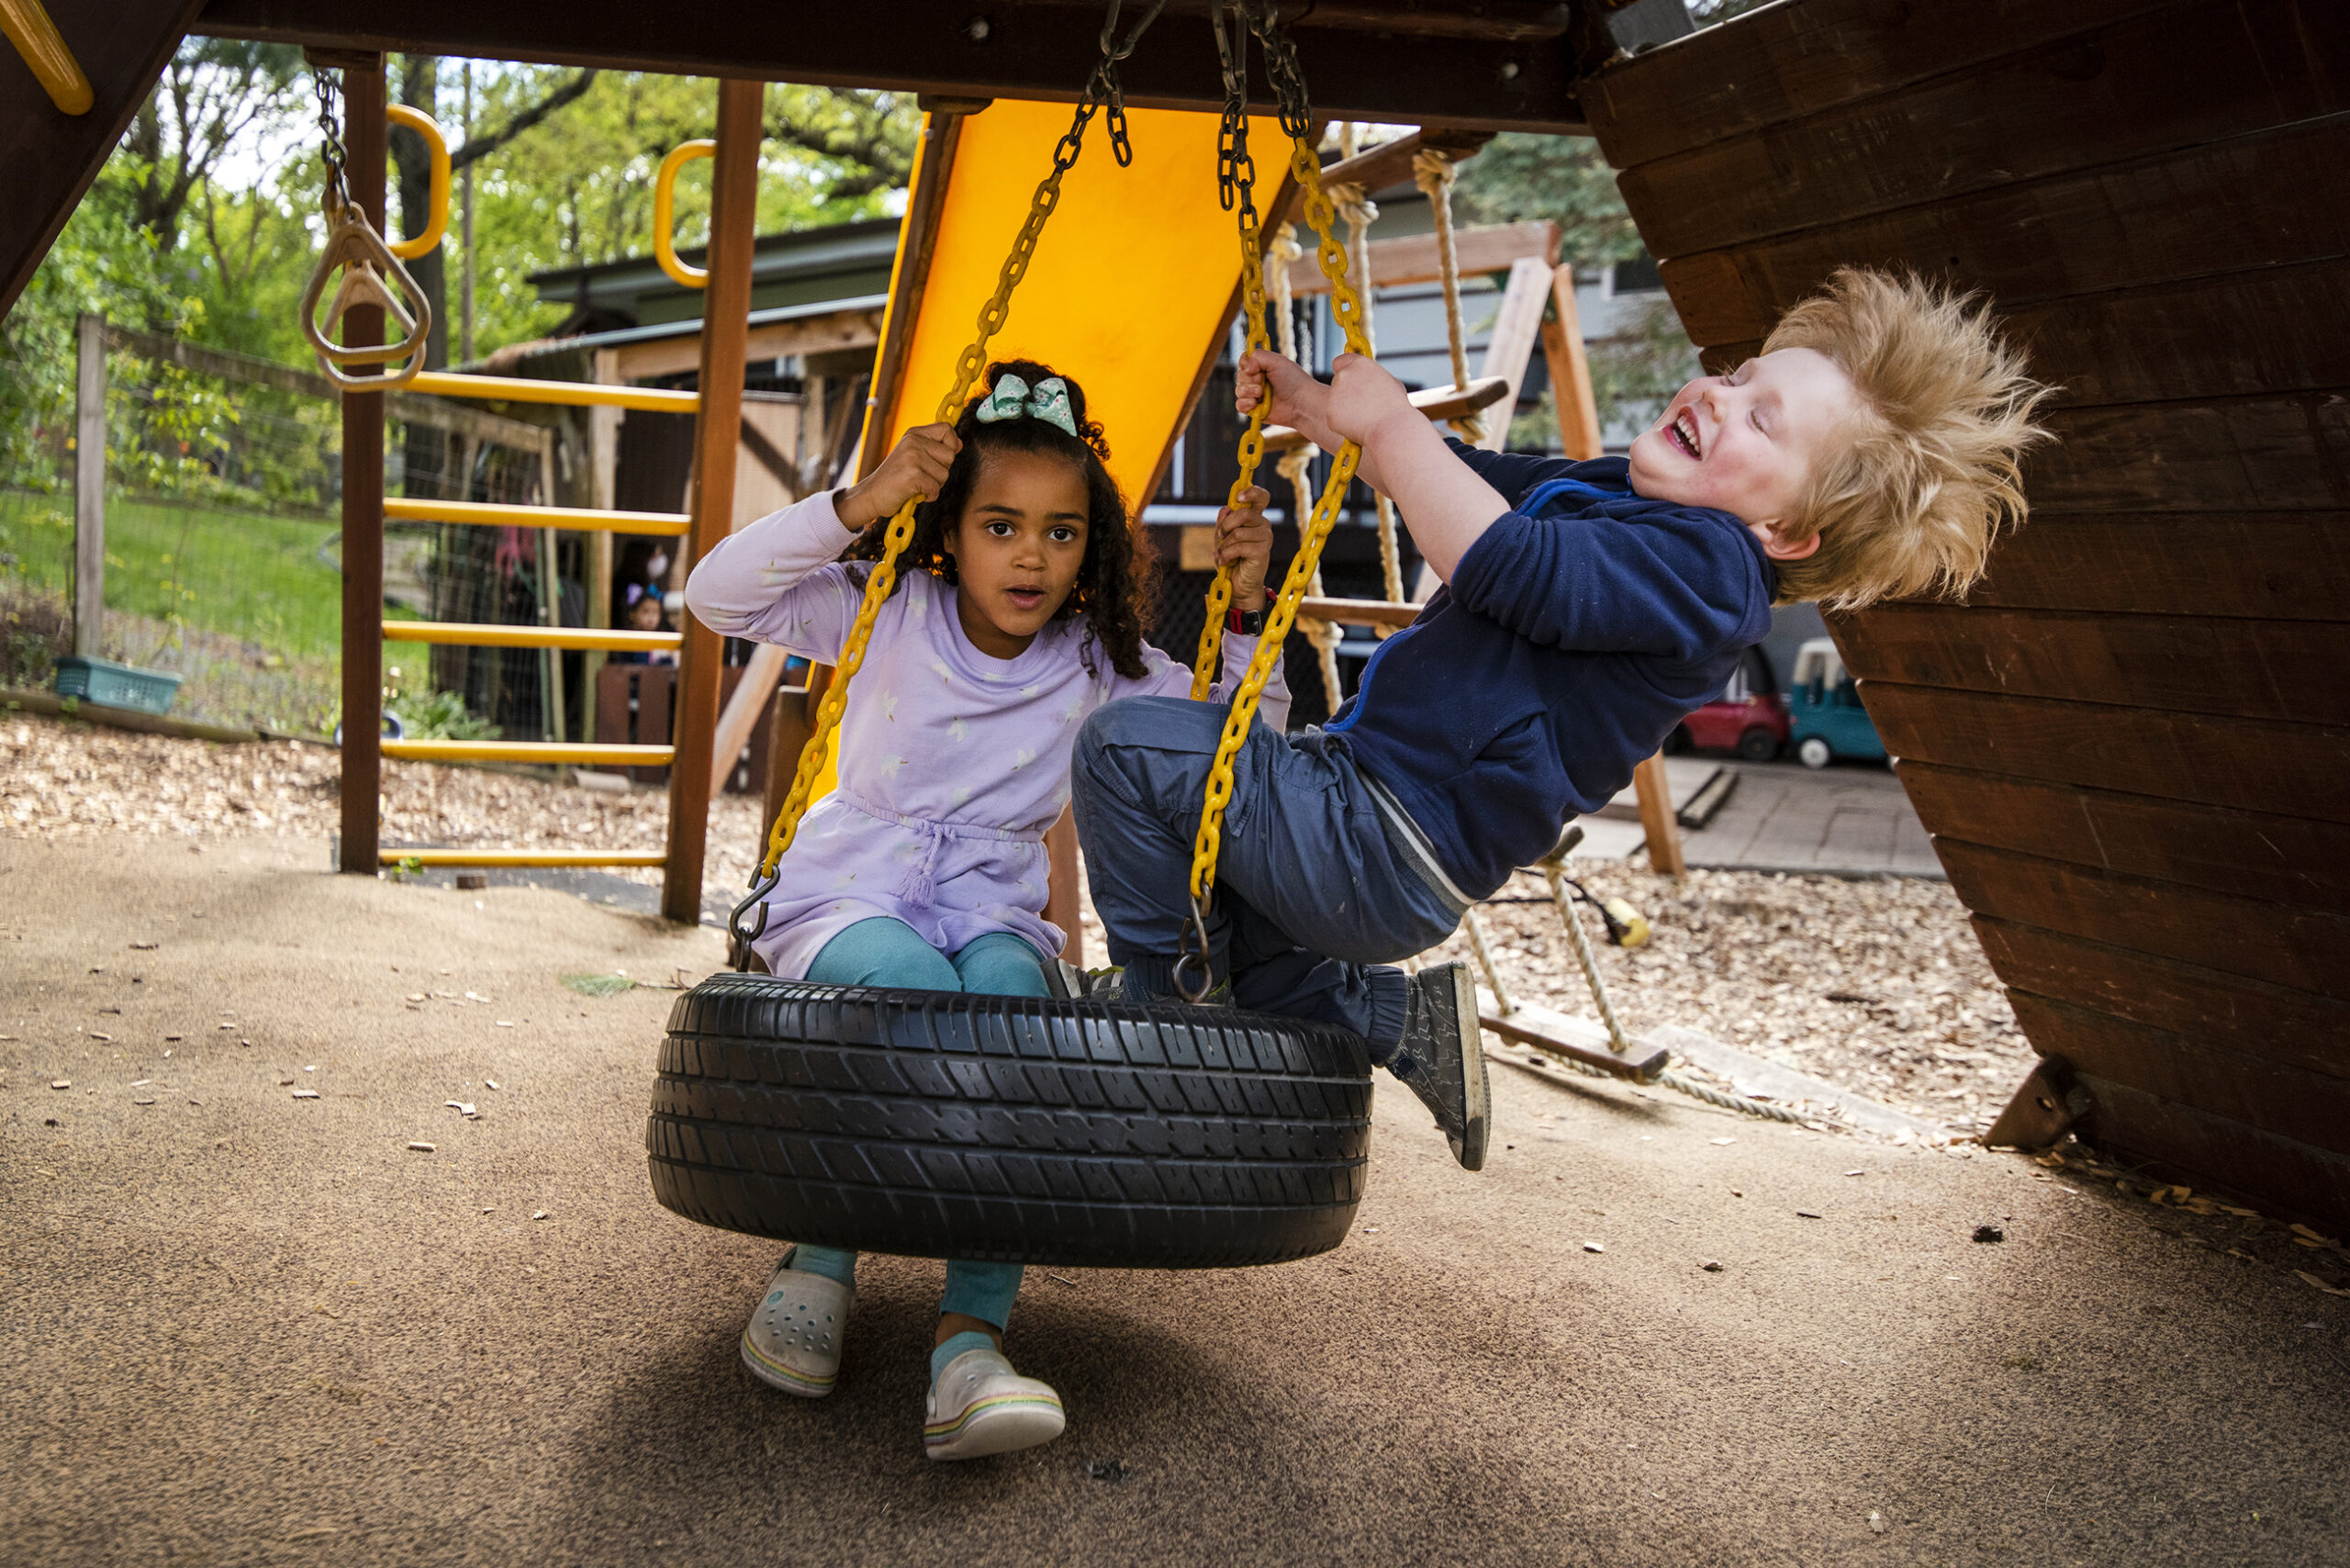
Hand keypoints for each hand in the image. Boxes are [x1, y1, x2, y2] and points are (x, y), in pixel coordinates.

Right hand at [836, 423, 958, 529]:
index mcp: (914, 434)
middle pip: (950, 455)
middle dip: (942, 471)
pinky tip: (914, 493)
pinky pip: (936, 488)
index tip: (941, 458)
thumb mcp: (913, 454)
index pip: (947, 429)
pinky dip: (928, 496)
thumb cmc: (895, 477)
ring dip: (934, 485)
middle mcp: (913, 442)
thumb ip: (935, 447)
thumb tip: (959, 444)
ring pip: (945, 474)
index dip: (951, 445)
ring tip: (917, 484)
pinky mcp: (912, 475)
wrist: (871, 494)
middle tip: (923, 476)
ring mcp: (912, 457)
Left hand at [1216, 486, 1274, 612]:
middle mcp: (1263, 525)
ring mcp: (1265, 538)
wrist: (1238, 585)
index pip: (1261, 497)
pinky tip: (1226, 562)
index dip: (1251, 492)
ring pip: (1238, 532)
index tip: (1238, 497)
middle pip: (1244, 513)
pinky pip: (1238, 546)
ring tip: (1222, 554)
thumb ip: (1222, 524)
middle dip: (1226, 526)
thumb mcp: (1221, 539)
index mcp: (1254, 518)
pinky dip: (1226, 555)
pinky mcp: (1262, 551)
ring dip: (1224, 545)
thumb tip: (1225, 509)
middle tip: (1220, 538)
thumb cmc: (1231, 560)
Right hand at [1234, 349, 1331, 442]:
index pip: (1244, 362)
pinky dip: (1245, 404)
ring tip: (1261, 393)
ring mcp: (1255, 395)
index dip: (1245, 364)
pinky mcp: (1254, 410)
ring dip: (1248, 391)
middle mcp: (1258, 380)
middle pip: (1240, 376)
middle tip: (1263, 382)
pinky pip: (1239, 406)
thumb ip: (1258, 356)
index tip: (1254, 368)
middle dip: (1250, 379)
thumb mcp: (1277, 361)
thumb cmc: (1294, 381)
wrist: (1301, 403)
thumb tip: (1245, 367)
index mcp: (1263, 367)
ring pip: (1239, 391)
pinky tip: (1255, 404)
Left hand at [1324, 353, 1415, 445]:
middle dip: (1346, 390)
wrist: (1391, 427)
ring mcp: (1334, 394)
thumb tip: (1370, 380)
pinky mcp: (1330, 412)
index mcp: (1359, 364)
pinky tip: (1357, 424)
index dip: (1345, 371)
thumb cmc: (1395, 407)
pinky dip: (1341, 421)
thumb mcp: (1390, 382)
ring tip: (1363, 416)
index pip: (1341, 361)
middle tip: (1361, 403)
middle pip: (1338, 381)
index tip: (1350, 378)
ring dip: (1344, 406)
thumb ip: (1374, 377)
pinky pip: (1333, 416)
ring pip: (1334, 399)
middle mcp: (1344, 375)